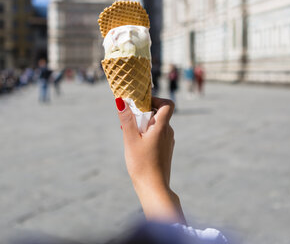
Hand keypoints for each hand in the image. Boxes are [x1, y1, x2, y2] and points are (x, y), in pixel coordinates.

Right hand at [116, 97, 185, 223]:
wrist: (154, 189)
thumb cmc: (142, 164)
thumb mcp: (130, 140)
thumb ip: (126, 120)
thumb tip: (121, 100)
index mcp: (162, 127)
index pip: (167, 104)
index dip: (156, 99)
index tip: (141, 104)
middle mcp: (168, 132)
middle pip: (158, 114)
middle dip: (143, 114)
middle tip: (129, 122)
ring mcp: (168, 142)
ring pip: (156, 126)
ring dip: (143, 126)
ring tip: (130, 136)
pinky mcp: (165, 151)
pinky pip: (157, 136)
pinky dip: (147, 135)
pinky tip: (137, 146)